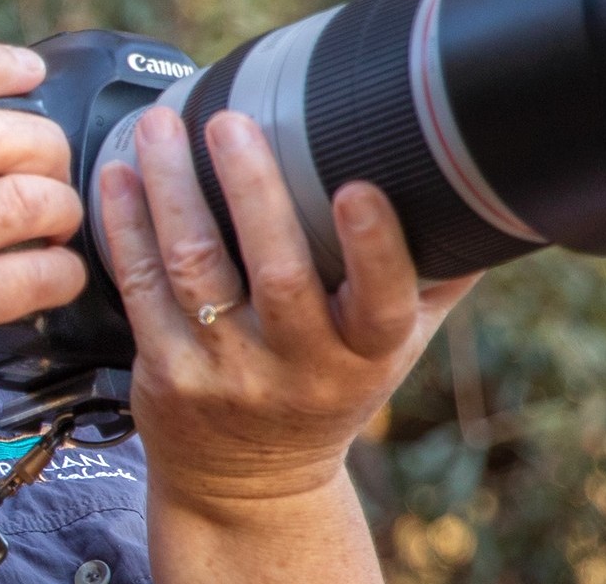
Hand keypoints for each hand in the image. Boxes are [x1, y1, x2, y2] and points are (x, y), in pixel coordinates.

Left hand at [97, 106, 479, 506]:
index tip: (360, 185)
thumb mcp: (395, 348)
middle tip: (231, 121)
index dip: (374, 248)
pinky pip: (142, 289)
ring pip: (195, 271)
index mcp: (365, 353)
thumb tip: (487, 187)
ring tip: (160, 126)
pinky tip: (118, 174)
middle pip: (277, 274)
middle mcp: (298, 366)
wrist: (249, 484)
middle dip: (252, 191)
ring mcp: (226, 372)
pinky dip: (127, 226)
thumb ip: (434, 275)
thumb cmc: (329, 389)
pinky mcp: (165, 373)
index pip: (381, 303)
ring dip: (172, 192)